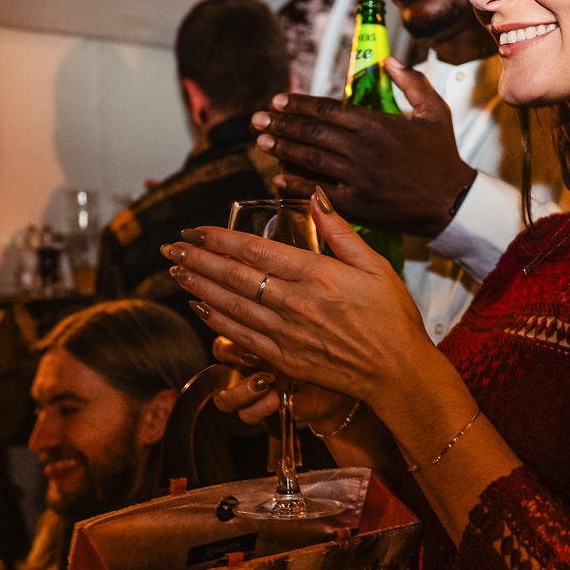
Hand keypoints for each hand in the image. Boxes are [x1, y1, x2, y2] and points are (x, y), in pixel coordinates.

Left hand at [168, 190, 432, 410]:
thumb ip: (340, 232)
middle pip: (235, 276)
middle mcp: (297, 304)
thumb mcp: (375, 266)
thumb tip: (314, 197)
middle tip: (172, 247)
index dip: (221, 238)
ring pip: (231, 306)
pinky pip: (242, 337)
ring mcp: (287, 334)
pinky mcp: (284, 360)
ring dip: (199, 287)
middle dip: (199, 259)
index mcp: (318, 275)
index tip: (198, 229)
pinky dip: (217, 321)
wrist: (398, 373)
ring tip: (176, 271)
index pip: (256, 251)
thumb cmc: (392, 318)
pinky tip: (200, 308)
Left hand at [256, 60, 474, 237]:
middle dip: (281, 123)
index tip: (278, 100)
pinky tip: (279, 177)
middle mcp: (363, 149)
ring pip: (310, 158)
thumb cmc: (443, 155)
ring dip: (282, 148)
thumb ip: (411, 82)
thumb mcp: (435, 111)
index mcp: (378, 124)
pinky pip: (318, 191)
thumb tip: (388, 62)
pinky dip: (296, 184)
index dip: (299, 104)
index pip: (327, 109)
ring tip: (261, 141)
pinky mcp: (357, 204)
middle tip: (257, 119)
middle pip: (312, 132)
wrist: (451, 202)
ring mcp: (358, 177)